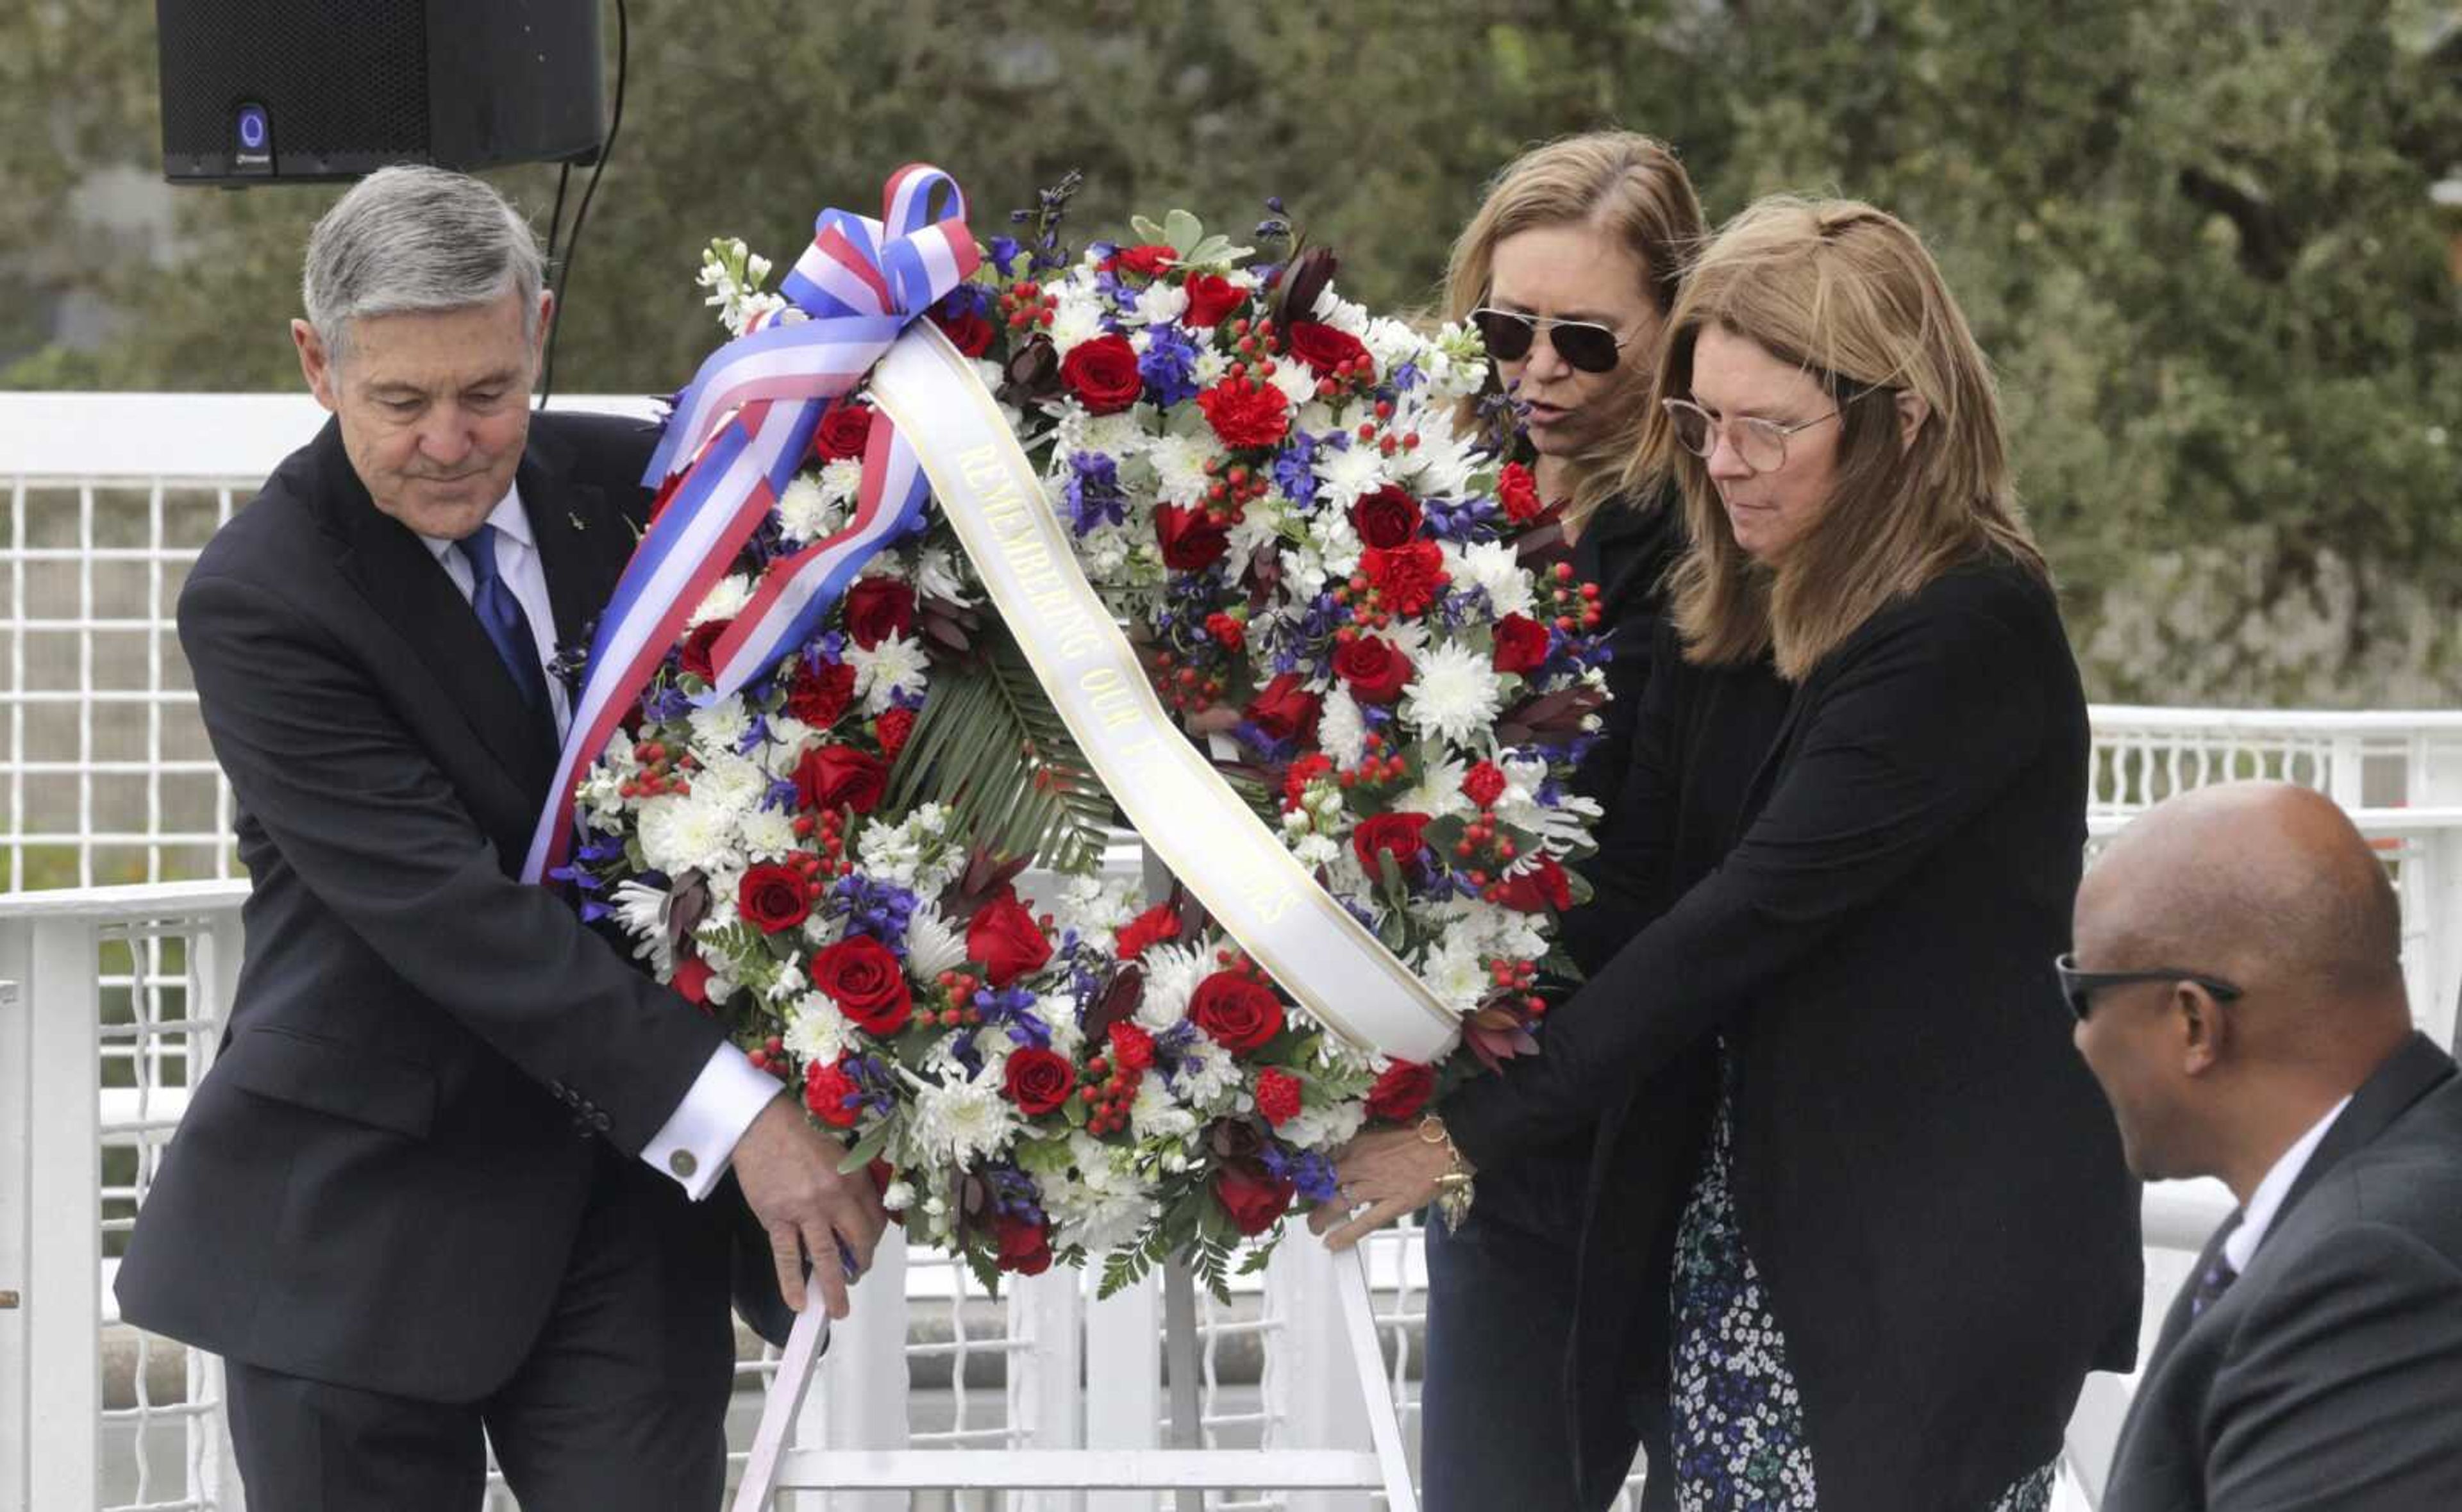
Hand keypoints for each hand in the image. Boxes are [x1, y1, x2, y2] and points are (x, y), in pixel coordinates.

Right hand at [729, 1095, 887, 1318]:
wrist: (762, 1125)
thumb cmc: (800, 1135)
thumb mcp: (840, 1153)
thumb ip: (854, 1182)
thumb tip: (863, 1215)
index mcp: (854, 1178)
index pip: (875, 1220)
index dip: (875, 1239)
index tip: (868, 1247)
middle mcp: (834, 1197)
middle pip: (858, 1241)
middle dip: (861, 1264)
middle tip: (857, 1276)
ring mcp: (805, 1210)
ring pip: (826, 1257)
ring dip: (835, 1288)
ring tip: (838, 1310)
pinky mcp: (777, 1218)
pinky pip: (788, 1257)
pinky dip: (793, 1283)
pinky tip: (799, 1303)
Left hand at [1307, 1124, 1452, 1250]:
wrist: (1448, 1147)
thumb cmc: (1419, 1139)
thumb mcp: (1382, 1134)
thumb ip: (1362, 1146)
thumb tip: (1345, 1156)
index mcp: (1360, 1145)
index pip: (1325, 1160)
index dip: (1312, 1173)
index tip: (1306, 1181)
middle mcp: (1363, 1164)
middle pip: (1325, 1183)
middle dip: (1311, 1196)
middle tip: (1304, 1205)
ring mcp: (1377, 1186)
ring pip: (1338, 1203)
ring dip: (1321, 1217)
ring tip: (1314, 1226)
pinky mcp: (1394, 1204)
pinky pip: (1365, 1223)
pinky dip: (1346, 1234)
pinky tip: (1332, 1243)